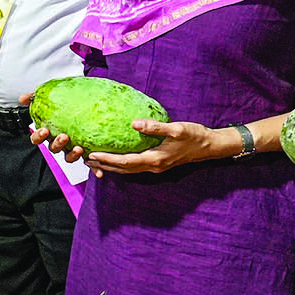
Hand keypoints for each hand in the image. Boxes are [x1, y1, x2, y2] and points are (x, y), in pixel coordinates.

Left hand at [80, 120, 232, 175]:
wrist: (209, 146)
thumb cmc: (194, 135)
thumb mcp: (176, 129)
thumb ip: (155, 127)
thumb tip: (135, 123)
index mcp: (155, 159)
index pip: (125, 162)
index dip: (108, 159)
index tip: (92, 154)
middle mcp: (153, 167)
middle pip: (123, 169)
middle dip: (104, 165)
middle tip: (85, 159)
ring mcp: (155, 167)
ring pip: (127, 170)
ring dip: (110, 167)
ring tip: (94, 161)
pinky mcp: (157, 164)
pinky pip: (134, 167)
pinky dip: (121, 165)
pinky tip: (114, 159)